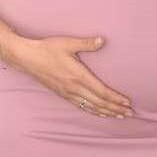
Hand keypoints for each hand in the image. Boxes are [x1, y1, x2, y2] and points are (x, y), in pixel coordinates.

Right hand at [4, 34, 132, 118]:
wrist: (27, 58)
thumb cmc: (48, 48)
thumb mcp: (68, 43)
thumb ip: (87, 43)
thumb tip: (103, 40)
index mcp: (78, 76)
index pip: (101, 92)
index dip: (115, 99)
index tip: (127, 102)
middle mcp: (74, 88)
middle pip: (99, 103)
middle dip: (115, 109)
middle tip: (130, 114)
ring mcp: (68, 93)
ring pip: (91, 107)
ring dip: (106, 113)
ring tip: (119, 116)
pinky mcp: (62, 94)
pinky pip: (81, 106)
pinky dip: (93, 111)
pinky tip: (100, 113)